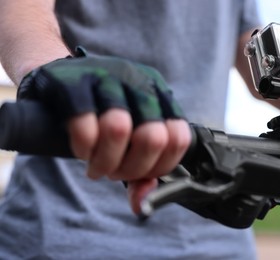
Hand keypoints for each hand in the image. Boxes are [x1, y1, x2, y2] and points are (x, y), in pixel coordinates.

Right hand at [18, 47, 190, 212]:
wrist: (61, 79)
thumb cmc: (101, 114)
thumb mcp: (129, 140)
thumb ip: (142, 173)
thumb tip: (143, 205)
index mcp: (161, 95)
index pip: (179, 138)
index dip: (161, 166)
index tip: (140, 174)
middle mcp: (140, 83)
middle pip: (153, 138)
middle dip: (132, 168)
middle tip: (114, 172)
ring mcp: (108, 77)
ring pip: (119, 129)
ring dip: (105, 162)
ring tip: (95, 166)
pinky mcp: (75, 81)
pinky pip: (84, 125)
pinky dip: (83, 148)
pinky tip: (81, 150)